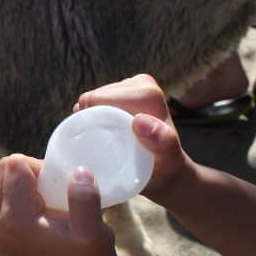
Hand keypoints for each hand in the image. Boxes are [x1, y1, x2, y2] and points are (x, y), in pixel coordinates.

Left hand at [0, 155, 120, 255]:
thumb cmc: (88, 250)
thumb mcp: (93, 227)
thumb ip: (85, 199)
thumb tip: (79, 172)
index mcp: (15, 221)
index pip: (14, 166)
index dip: (38, 168)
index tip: (54, 185)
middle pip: (2, 171)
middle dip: (27, 173)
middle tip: (50, 191)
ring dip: (19, 181)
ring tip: (42, 198)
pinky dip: (14, 192)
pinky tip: (32, 206)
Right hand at [74, 74, 192, 203]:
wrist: (167, 171)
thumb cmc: (165, 168)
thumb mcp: (167, 160)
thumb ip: (162, 142)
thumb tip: (139, 121)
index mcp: (147, 93)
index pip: (96, 100)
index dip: (88, 123)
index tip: (100, 145)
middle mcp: (141, 84)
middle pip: (91, 99)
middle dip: (89, 122)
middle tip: (101, 146)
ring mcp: (132, 85)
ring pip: (90, 102)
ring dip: (91, 122)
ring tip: (104, 142)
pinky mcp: (125, 91)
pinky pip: (94, 104)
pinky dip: (93, 119)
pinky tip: (103, 134)